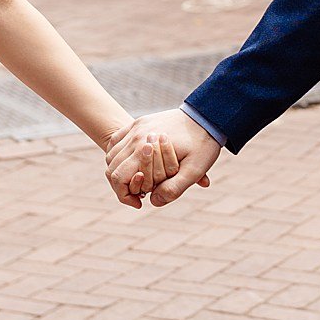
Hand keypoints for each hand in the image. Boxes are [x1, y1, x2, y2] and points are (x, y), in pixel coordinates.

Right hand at [105, 109, 219, 207]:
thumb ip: (174, 188)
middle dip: (120, 186)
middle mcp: (136, 136)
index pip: (118, 177)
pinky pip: (116, 140)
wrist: (207, 116)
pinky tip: (129, 163)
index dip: (124, 195)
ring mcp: (136, 127)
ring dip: (118, 170)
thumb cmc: (202, 144)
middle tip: (138, 195)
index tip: (139, 202)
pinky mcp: (139, 122)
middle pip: (112, 167)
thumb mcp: (194, 170)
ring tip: (135, 180)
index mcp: (145, 148)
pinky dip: (117, 155)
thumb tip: (153, 202)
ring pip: (111, 154)